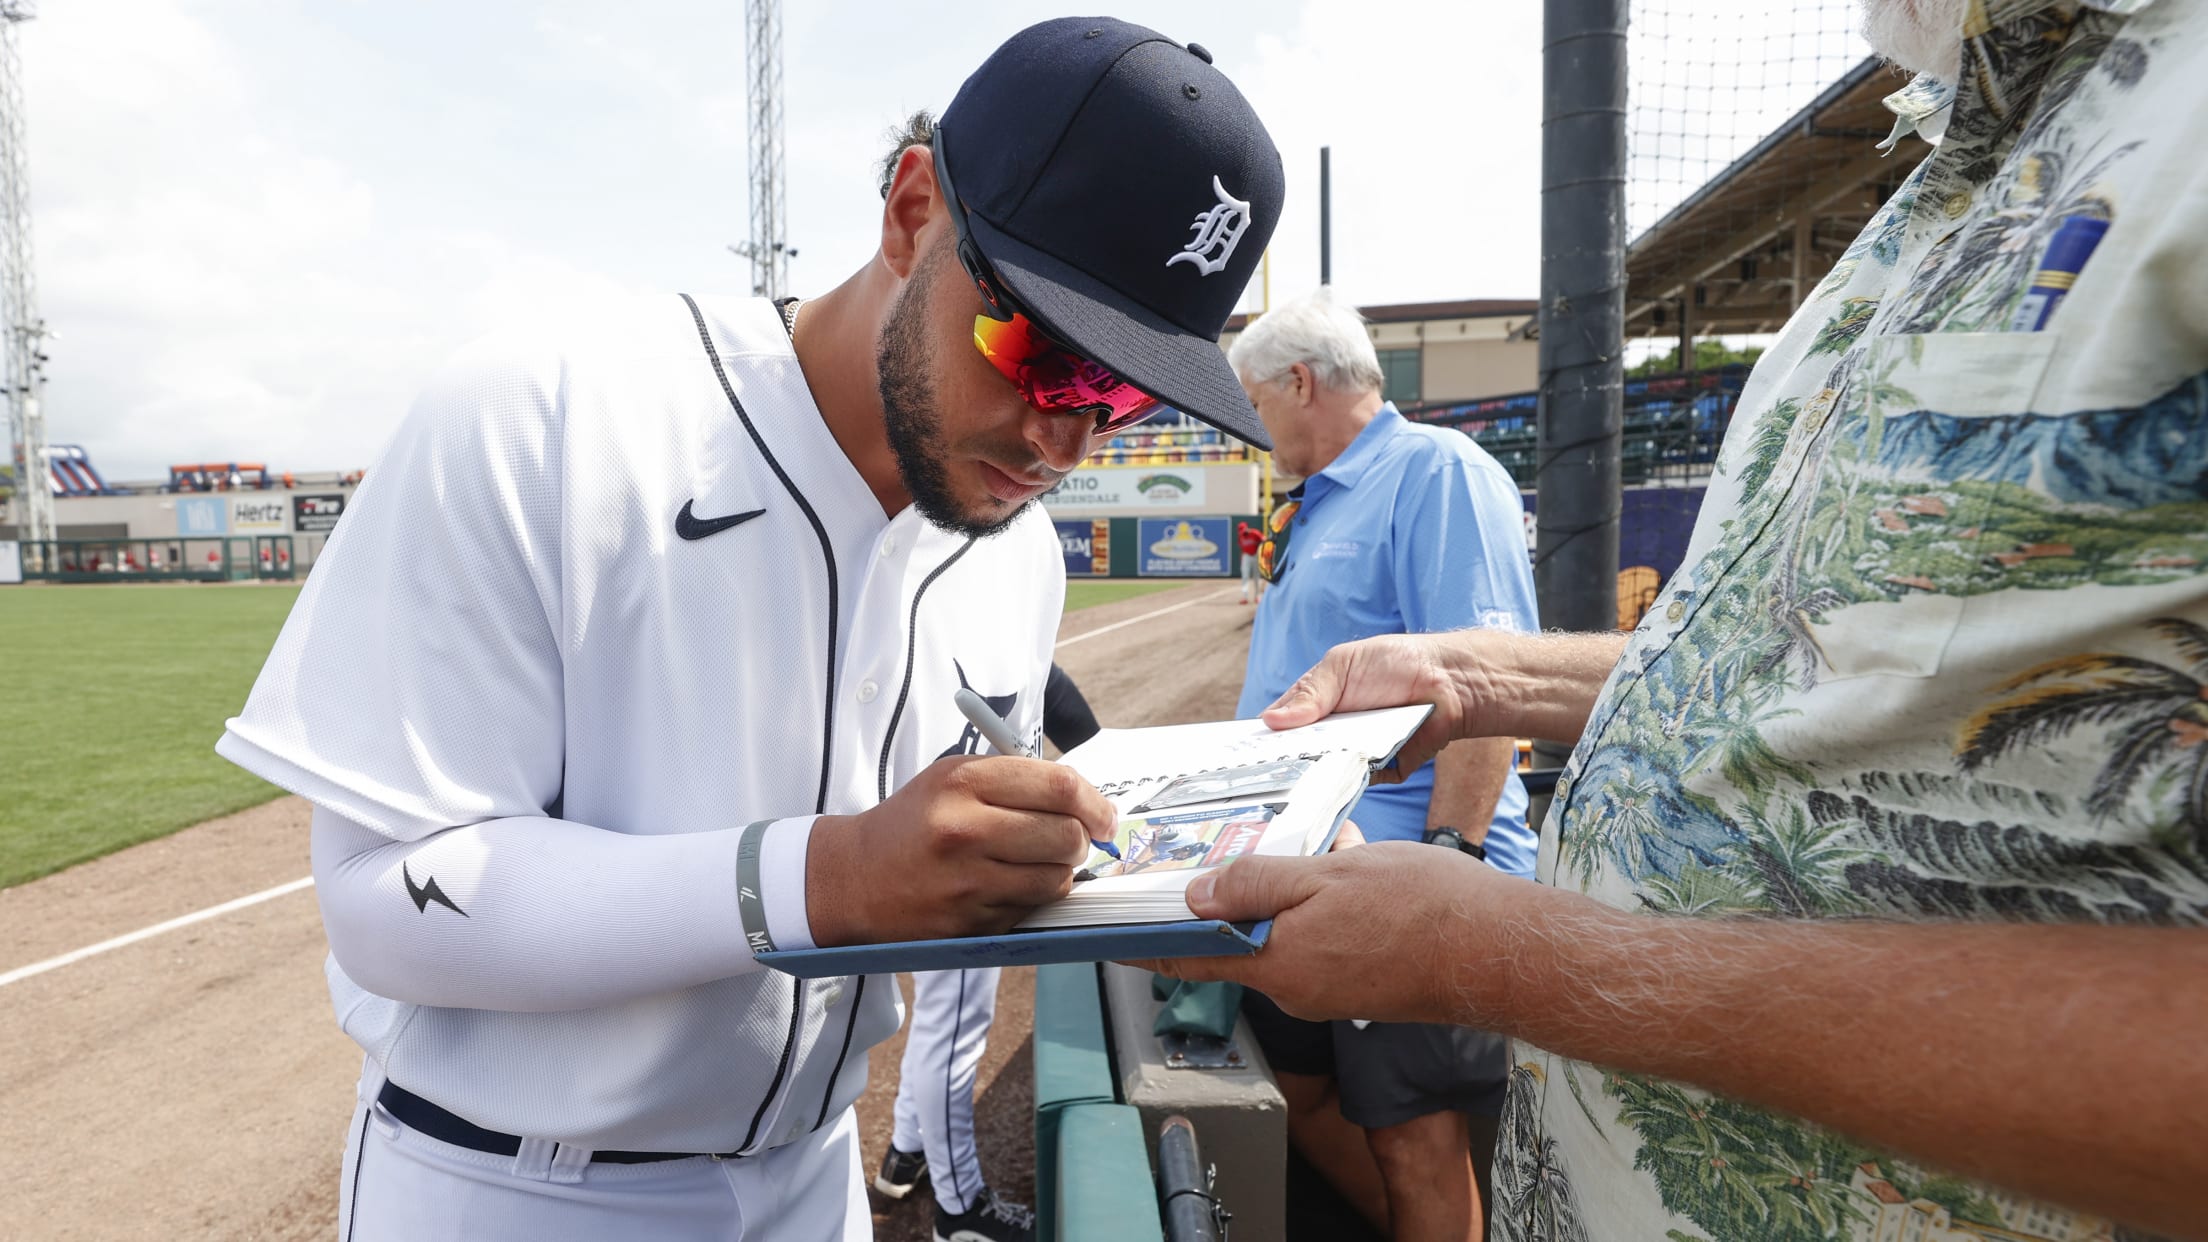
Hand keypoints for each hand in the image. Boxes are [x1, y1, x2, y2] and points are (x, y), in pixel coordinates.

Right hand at [806, 755, 1117, 945]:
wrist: (853, 878)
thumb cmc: (913, 823)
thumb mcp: (952, 778)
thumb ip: (1016, 780)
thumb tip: (1088, 800)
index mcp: (962, 782)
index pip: (1058, 786)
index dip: (1094, 801)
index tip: (1104, 814)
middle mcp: (964, 829)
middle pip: (1066, 834)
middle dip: (1082, 838)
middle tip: (1074, 839)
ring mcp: (967, 882)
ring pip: (1056, 878)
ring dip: (1061, 871)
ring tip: (1040, 862)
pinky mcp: (969, 922)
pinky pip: (1031, 909)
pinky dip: (1034, 897)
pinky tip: (1011, 885)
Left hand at [1134, 841, 1549, 1025]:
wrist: (1502, 951)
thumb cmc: (1423, 908)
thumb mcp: (1328, 876)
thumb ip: (1258, 885)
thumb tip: (1197, 897)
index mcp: (1278, 965)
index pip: (1189, 962)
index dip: (1145, 948)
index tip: (1108, 937)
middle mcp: (1296, 989)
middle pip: (1234, 947)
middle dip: (1220, 906)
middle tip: (1204, 860)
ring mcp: (1329, 990)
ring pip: (1281, 939)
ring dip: (1277, 900)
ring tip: (1293, 852)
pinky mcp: (1359, 983)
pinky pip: (1317, 942)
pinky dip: (1312, 909)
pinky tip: (1337, 871)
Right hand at [1261, 633, 1488, 781]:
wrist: (1450, 682)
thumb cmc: (1396, 663)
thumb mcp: (1342, 666)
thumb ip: (1309, 693)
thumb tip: (1270, 721)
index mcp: (1316, 705)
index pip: (1280, 727)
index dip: (1261, 741)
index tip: (1237, 756)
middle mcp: (1332, 733)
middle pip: (1298, 755)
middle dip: (1280, 764)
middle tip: (1256, 777)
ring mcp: (1354, 754)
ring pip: (1323, 774)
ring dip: (1310, 777)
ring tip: (1287, 784)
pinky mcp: (1380, 773)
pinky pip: (1355, 785)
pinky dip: (1343, 785)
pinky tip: (1326, 787)